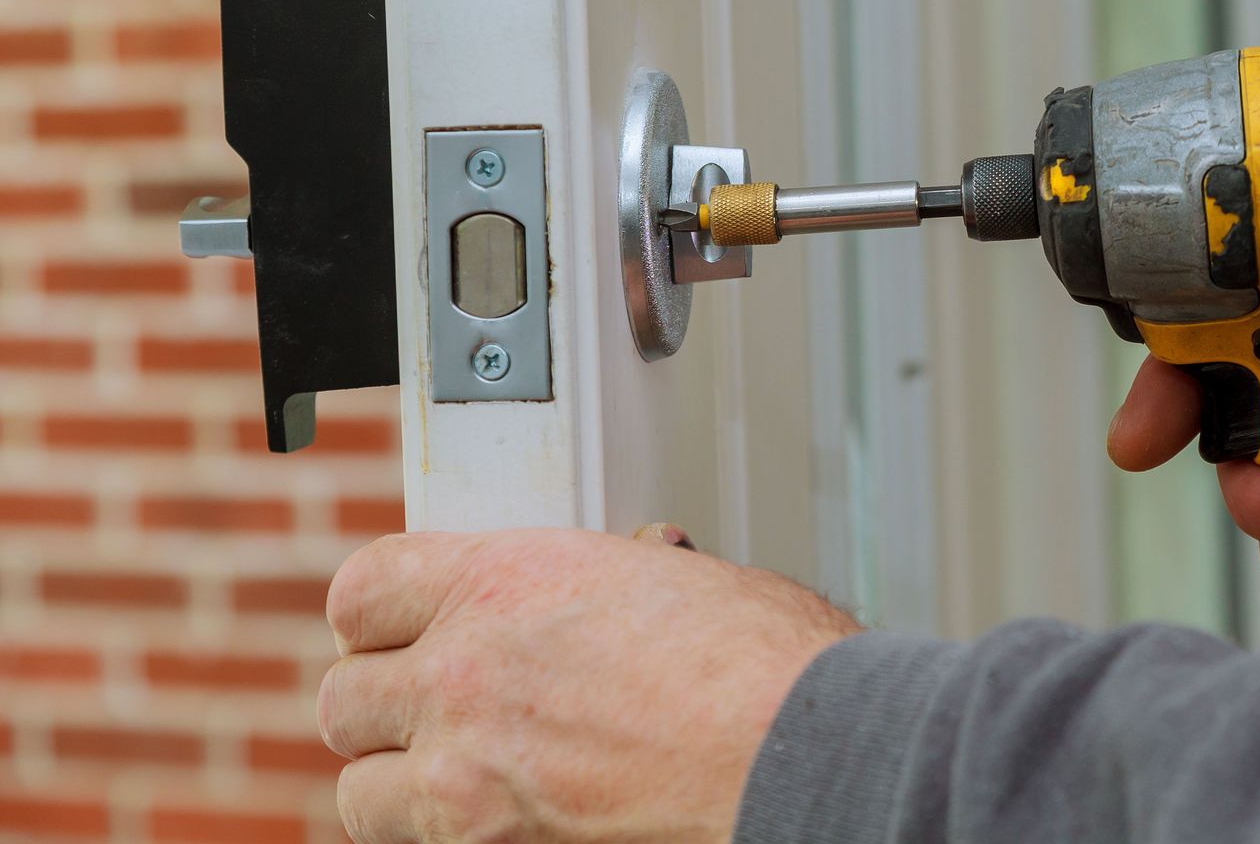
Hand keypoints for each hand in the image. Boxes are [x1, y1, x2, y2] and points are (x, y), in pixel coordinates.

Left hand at [319, 528, 857, 842]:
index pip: (362, 591)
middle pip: (346, 697)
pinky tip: (507, 820)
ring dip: (401, 785)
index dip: (383, 615)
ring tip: (457, 778)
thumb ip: (628, 575)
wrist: (794, 757)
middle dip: (387, 706)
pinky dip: (449, 838)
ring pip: (360, 792)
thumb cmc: (764, 667)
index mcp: (502, 581)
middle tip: (437, 709)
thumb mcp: (686, 581)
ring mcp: (465, 777)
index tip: (403, 629)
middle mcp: (462, 673)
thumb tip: (641, 563)